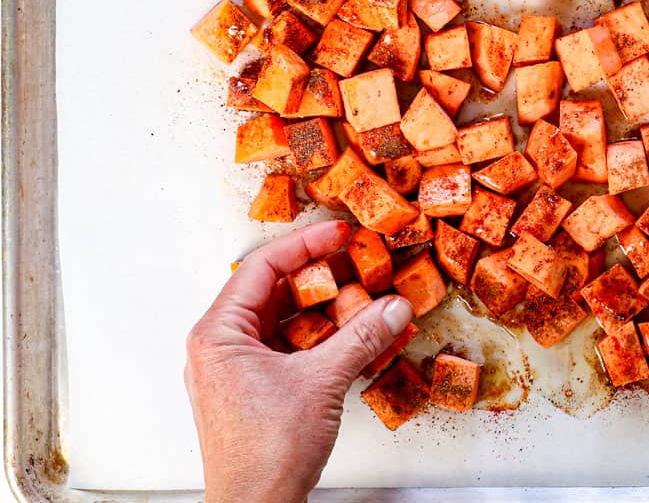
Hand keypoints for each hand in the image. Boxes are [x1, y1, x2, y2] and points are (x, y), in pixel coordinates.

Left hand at [184, 220, 413, 502]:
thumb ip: (361, 337)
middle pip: (275, 292)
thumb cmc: (264, 455)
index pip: (262, 268)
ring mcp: (236, 371)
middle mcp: (220, 348)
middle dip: (321, 278)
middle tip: (357, 261)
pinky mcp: (255, 391)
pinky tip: (357, 337)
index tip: (338, 233)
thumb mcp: (321, 382)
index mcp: (217, 335)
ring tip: (365, 298)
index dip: (305, 245)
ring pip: (285, 322)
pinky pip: (291, 349)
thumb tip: (392, 306)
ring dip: (327, 310)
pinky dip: (323, 340)